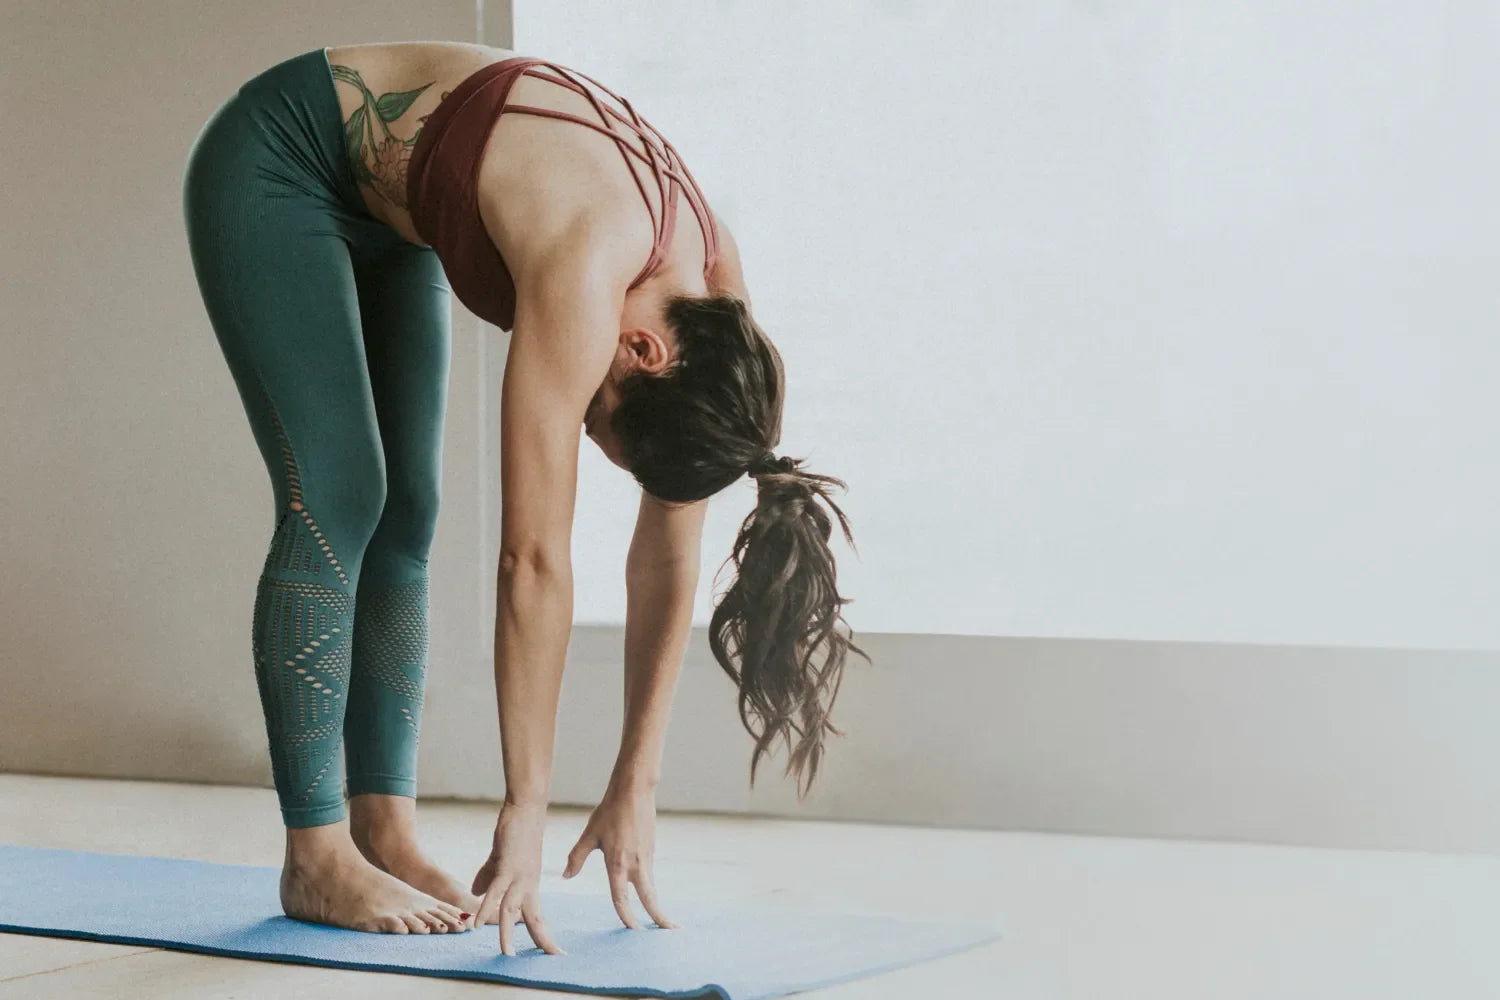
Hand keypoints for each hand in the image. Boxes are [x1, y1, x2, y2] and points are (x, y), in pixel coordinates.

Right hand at [471, 799, 565, 955]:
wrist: (525, 807)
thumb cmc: (516, 832)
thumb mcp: (501, 860)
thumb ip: (488, 876)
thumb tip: (477, 891)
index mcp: (529, 885)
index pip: (537, 917)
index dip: (543, 936)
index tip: (554, 953)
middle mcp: (528, 884)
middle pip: (535, 919)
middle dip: (542, 941)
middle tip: (553, 958)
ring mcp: (518, 876)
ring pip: (513, 910)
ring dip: (508, 933)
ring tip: (507, 954)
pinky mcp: (507, 865)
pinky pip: (495, 891)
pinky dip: (486, 907)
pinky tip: (478, 922)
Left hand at [562, 783, 679, 929]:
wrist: (634, 791)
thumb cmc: (609, 812)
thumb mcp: (589, 835)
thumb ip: (576, 857)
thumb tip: (565, 876)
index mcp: (618, 863)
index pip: (622, 897)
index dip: (627, 916)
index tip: (633, 930)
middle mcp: (636, 864)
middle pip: (650, 898)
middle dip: (659, 917)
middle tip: (670, 932)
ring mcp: (647, 857)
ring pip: (652, 887)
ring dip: (657, 904)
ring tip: (662, 921)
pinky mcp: (651, 850)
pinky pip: (650, 874)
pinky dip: (650, 888)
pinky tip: (648, 894)